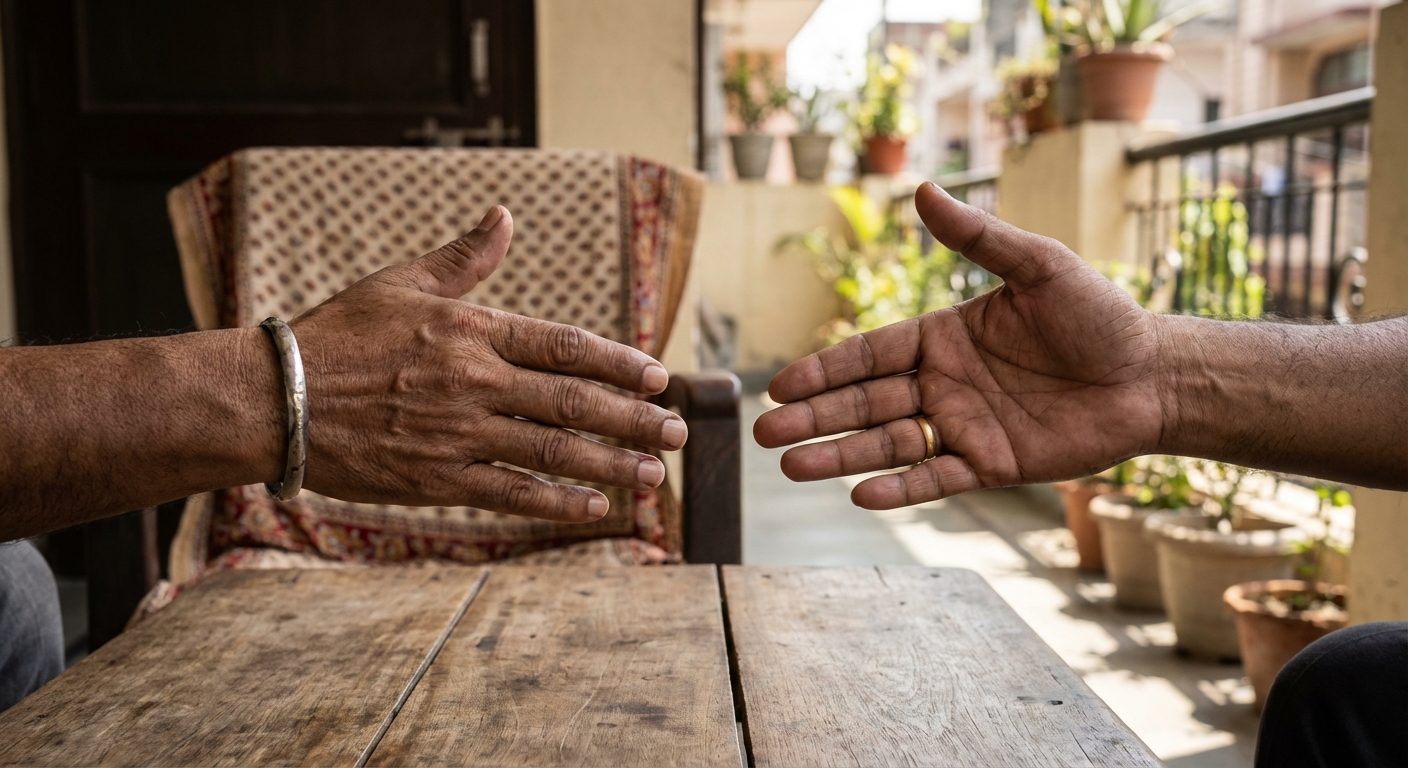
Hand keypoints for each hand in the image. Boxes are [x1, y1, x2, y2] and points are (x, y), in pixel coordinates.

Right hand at [288, 206, 686, 521]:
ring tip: (654, 475)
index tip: (658, 376)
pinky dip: (554, 503)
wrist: (275, 398)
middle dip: (633, 419)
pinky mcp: (435, 478)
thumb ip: (465, 256)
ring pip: (551, 452)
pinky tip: (593, 509)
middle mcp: (474, 382)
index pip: (565, 345)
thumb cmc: (338, 333)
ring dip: (609, 466)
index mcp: (471, 330)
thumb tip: (505, 216)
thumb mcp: (403, 282)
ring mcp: (457, 434)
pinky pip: (508, 493)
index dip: (620, 363)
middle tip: (678, 432)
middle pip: (573, 401)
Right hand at [753, 183, 1162, 508]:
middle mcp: (943, 384)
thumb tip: (922, 188)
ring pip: (888, 444)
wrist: (1155, 375)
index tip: (780, 385)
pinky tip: (860, 493)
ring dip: (840, 455)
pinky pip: (938, 478)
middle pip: (865, 403)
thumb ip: (978, 237)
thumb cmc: (1100, 314)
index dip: (824, 370)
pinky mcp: (993, 466)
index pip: (869, 355)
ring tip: (791, 467)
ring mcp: (965, 427)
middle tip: (766, 434)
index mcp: (943, 337)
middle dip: (815, 418)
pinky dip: (900, 488)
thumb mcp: (1039, 266)